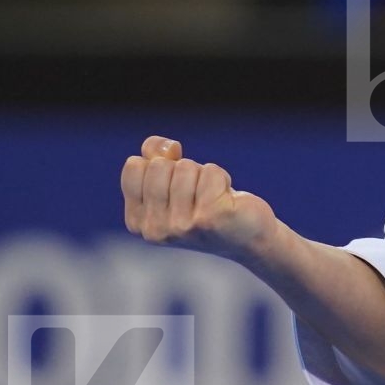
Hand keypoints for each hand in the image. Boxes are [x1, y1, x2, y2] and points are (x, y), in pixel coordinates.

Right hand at [121, 135, 279, 263]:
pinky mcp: (210, 217)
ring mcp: (182, 226)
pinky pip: (211, 172)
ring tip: (213, 197)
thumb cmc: (208, 206)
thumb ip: (156, 158)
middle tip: (200, 192)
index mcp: (138, 222)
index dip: (161, 163)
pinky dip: (222, 177)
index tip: (177, 182)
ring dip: (204, 174)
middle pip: (159, 165)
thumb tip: (167, 146)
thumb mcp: (173, 184)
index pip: (134, 166)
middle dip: (185, 169)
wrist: (250, 238)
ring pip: (185, 167)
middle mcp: (155, 229)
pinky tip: (226, 199)